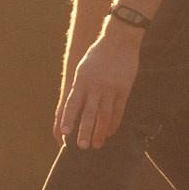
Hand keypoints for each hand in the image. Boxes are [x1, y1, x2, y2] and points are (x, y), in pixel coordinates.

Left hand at [57, 29, 140, 149]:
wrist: (119, 41)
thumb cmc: (97, 55)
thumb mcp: (82, 69)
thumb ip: (79, 87)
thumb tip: (74, 106)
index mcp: (81, 81)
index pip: (72, 104)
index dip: (68, 119)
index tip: (64, 133)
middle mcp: (95, 86)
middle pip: (89, 114)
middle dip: (85, 132)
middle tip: (82, 147)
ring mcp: (110, 89)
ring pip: (104, 116)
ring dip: (100, 132)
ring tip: (97, 145)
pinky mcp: (124, 90)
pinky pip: (118, 111)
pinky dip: (114, 124)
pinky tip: (109, 133)